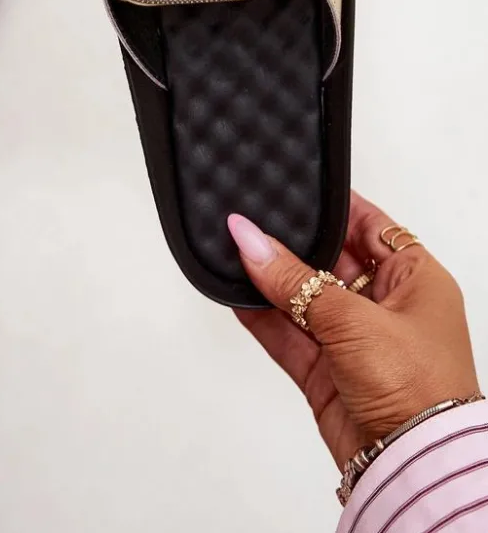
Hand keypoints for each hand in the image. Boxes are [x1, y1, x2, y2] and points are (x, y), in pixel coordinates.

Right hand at [228, 192, 479, 470]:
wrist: (412, 463)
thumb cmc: (417, 387)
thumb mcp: (353, 318)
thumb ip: (294, 279)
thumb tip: (249, 239)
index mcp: (415, 279)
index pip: (369, 226)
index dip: (333, 208)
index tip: (295, 188)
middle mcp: (388, 306)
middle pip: (330, 261)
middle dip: (292, 245)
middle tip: (251, 220)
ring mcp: (356, 341)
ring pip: (304, 299)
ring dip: (271, 282)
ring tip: (233, 252)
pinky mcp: (328, 373)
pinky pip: (288, 335)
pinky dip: (262, 318)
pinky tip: (236, 295)